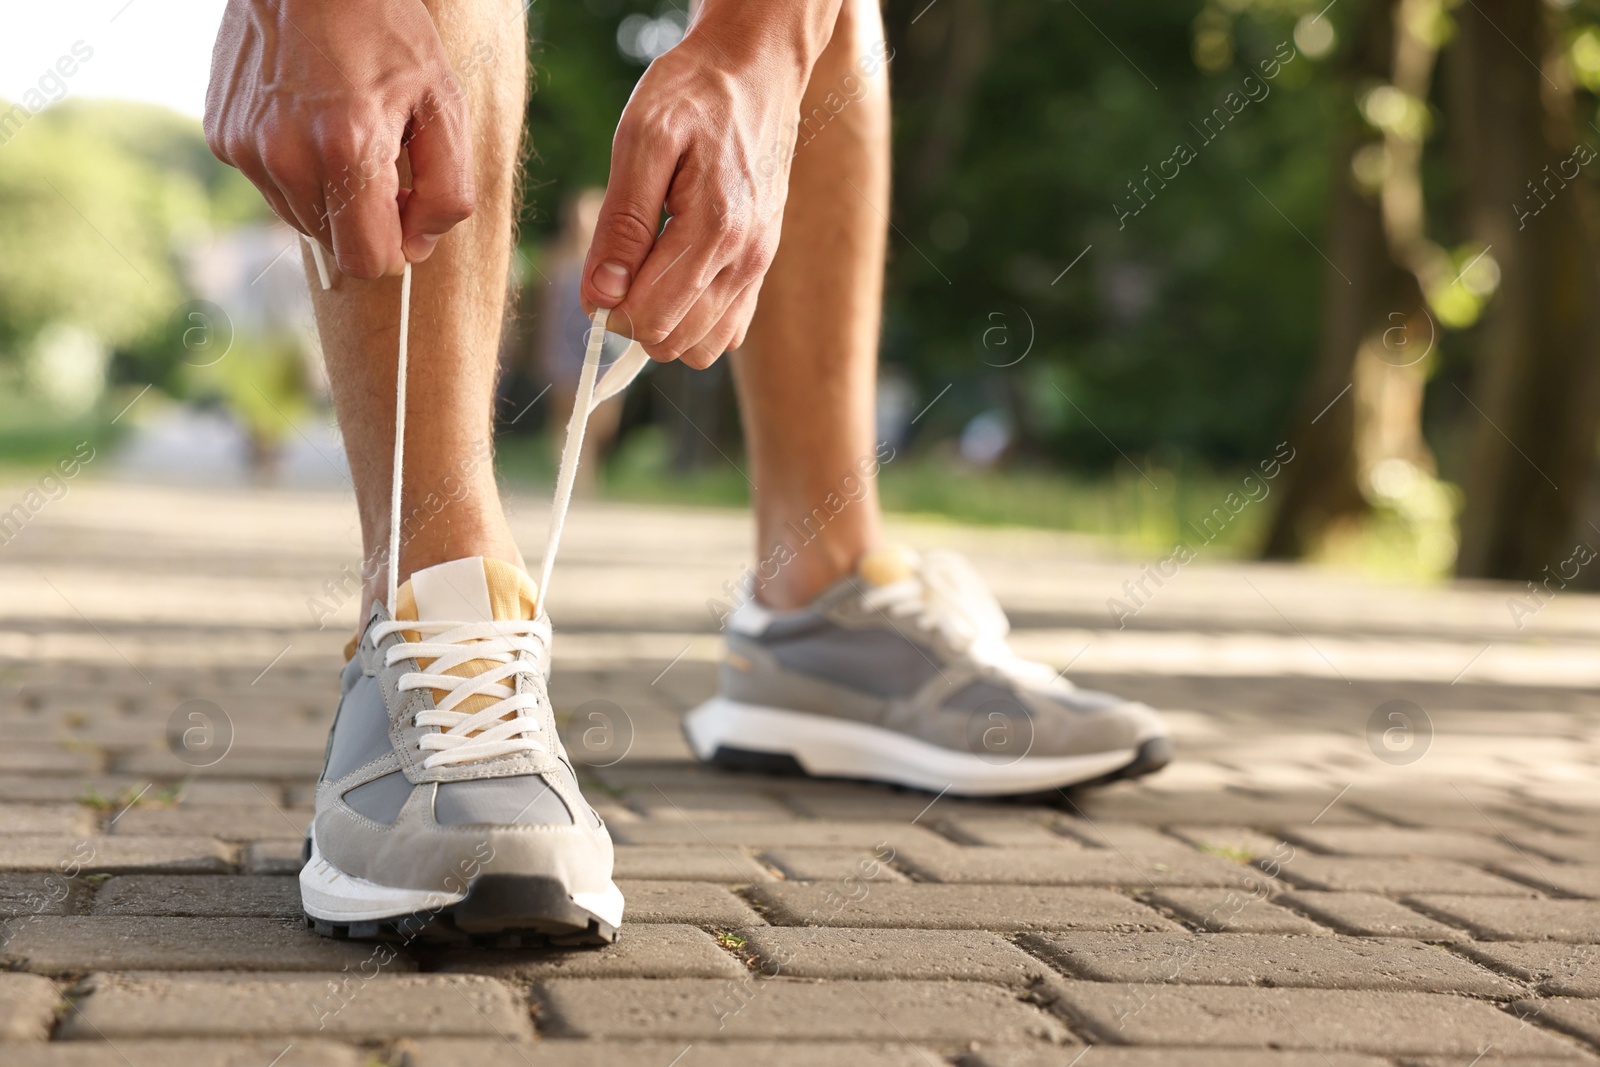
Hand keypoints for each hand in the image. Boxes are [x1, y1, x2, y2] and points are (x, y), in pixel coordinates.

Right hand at [204, 0, 473, 278]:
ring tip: (340, 131)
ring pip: (300, 219)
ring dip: (328, 194)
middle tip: (379, 157)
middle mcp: (287, 156)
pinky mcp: (223, 137)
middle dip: (364, 218)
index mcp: (347, 150)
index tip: (406, 206)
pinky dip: (295, 167)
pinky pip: (269, 185)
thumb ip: (447, 190)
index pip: (368, 260)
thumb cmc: (386, 31)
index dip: (396, 245)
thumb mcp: (444, 103)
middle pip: (334, 244)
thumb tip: (418, 247)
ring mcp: (247, 148)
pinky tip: (307, 119)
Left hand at [580, 17, 817, 367]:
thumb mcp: (641, 139)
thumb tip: (599, 295)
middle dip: (633, 317)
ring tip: (648, 271)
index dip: (609, 306)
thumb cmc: (692, 95)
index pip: (650, 316)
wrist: (755, 72)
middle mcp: (745, 257)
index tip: (599, 271)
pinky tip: (677, 278)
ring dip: (664, 324)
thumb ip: (621, 222)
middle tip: (621, 265)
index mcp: (714, 227)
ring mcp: (758, 266)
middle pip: (673, 340)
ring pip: (702, 348)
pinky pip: (728, 331)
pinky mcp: (762, 266)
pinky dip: (695, 321)